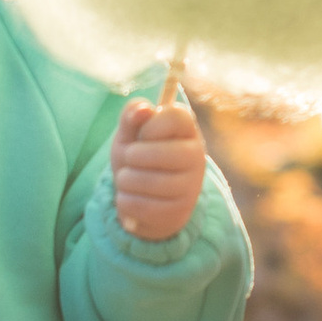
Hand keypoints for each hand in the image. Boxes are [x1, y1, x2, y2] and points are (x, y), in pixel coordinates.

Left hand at [111, 96, 206, 239]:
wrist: (146, 201)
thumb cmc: (139, 160)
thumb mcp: (130, 135)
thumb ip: (132, 116)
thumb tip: (143, 109)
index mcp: (188, 130)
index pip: (175, 116)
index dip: (150, 125)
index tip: (144, 135)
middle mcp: (197, 156)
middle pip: (160, 152)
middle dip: (132, 156)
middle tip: (130, 159)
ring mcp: (191, 186)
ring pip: (146, 181)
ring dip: (124, 180)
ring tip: (127, 180)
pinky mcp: (179, 211)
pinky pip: (140, 204)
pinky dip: (124, 201)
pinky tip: (130, 198)